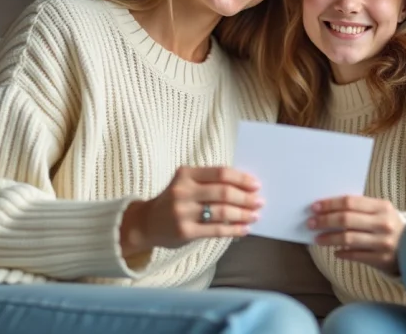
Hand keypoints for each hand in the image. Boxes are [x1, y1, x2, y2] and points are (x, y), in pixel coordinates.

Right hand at [120, 166, 262, 255]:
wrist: (145, 223)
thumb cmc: (173, 200)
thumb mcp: (185, 183)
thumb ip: (209, 182)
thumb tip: (245, 187)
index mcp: (185, 174)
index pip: (220, 173)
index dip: (241, 178)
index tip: (256, 184)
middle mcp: (183, 191)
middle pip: (223, 192)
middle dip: (246, 197)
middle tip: (259, 201)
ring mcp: (183, 212)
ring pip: (222, 212)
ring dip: (243, 214)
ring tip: (255, 215)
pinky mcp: (185, 232)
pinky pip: (216, 230)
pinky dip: (234, 229)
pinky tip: (244, 229)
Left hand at [308, 195, 403, 275]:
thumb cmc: (389, 226)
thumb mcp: (381, 212)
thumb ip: (360, 208)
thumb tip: (327, 208)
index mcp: (382, 207)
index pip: (350, 202)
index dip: (330, 204)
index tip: (314, 207)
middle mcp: (383, 223)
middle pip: (346, 219)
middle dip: (325, 220)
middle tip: (310, 223)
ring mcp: (383, 242)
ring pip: (348, 238)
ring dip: (329, 238)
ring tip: (317, 239)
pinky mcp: (382, 259)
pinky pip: (355, 255)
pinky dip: (342, 253)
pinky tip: (335, 252)